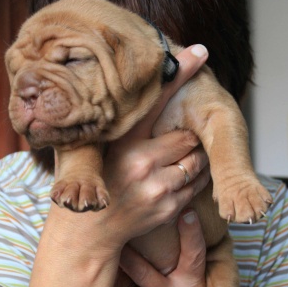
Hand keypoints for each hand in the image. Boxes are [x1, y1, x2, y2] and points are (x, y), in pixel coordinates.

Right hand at [49, 45, 209, 252]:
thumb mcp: (91, 151)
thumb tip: (118, 102)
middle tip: (180, 137)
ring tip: (182, 157)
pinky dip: (196, 177)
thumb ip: (106, 128)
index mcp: (123, 145)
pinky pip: (196, 185)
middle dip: (188, 136)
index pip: (155, 103)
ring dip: (195, 156)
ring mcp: (158, 188)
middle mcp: (142, 164)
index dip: (179, 75)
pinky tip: (182, 175)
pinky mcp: (168, 208)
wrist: (89, 232)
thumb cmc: (90, 185)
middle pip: (187, 136)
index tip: (199, 53)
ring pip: (197, 161)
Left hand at [117, 210, 215, 286]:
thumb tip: (168, 229)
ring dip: (117, 276)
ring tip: (106, 265)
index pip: (193, 253)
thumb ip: (182, 265)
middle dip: (122, 252)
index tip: (186, 211)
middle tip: (109, 234)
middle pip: (139, 267)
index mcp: (192, 285)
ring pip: (123, 283)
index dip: (191, 231)